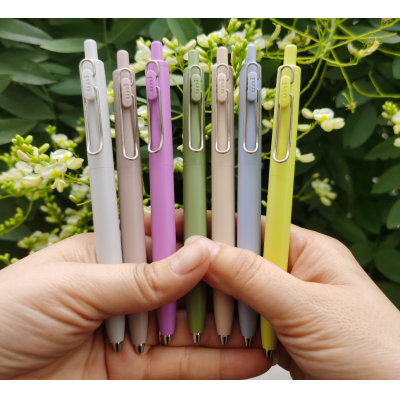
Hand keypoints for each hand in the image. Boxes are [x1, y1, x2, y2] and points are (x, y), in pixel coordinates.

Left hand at [0, 215, 268, 379]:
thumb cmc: (7, 313)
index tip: (243, 238)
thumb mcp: (76, 287)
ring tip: (269, 325)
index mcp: (110, 254)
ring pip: (190, 328)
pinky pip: (181, 366)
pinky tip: (246, 358)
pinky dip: (215, 364)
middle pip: (186, 286)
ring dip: (229, 328)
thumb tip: (199, 254)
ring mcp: (131, 332)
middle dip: (226, 287)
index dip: (204, 238)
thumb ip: (141, 277)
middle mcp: (125, 290)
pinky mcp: (132, 371)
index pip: (167, 239)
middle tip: (268, 287)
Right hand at [195, 216, 399, 378]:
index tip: (181, 227)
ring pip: (235, 293)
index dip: (216, 225)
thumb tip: (205, 251)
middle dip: (207, 267)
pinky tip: (203, 327)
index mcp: (307, 251)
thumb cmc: (373, 350)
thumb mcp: (306, 307)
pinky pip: (241, 322)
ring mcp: (284, 305)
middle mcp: (293, 274)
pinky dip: (223, 325)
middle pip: (239, 261)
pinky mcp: (277, 334)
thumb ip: (252, 277)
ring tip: (180, 299)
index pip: (252, 227)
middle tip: (172, 269)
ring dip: (213, 300)